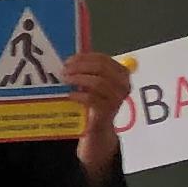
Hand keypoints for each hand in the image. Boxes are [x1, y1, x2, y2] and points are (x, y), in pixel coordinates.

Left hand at [67, 50, 132, 168]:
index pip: (103, 59)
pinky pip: (92, 99)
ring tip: (65, 80)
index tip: (68, 60)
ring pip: (98, 82)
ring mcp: (117, 98)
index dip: (84, 58)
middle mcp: (123, 84)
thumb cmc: (94, 101)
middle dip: (80, 66)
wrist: (98, 128)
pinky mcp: (108, 111)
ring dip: (78, 79)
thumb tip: (69, 59)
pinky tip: (70, 95)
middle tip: (64, 70)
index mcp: (121, 73)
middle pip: (101, 68)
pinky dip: (79, 95)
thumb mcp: (93, 83)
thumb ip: (86, 70)